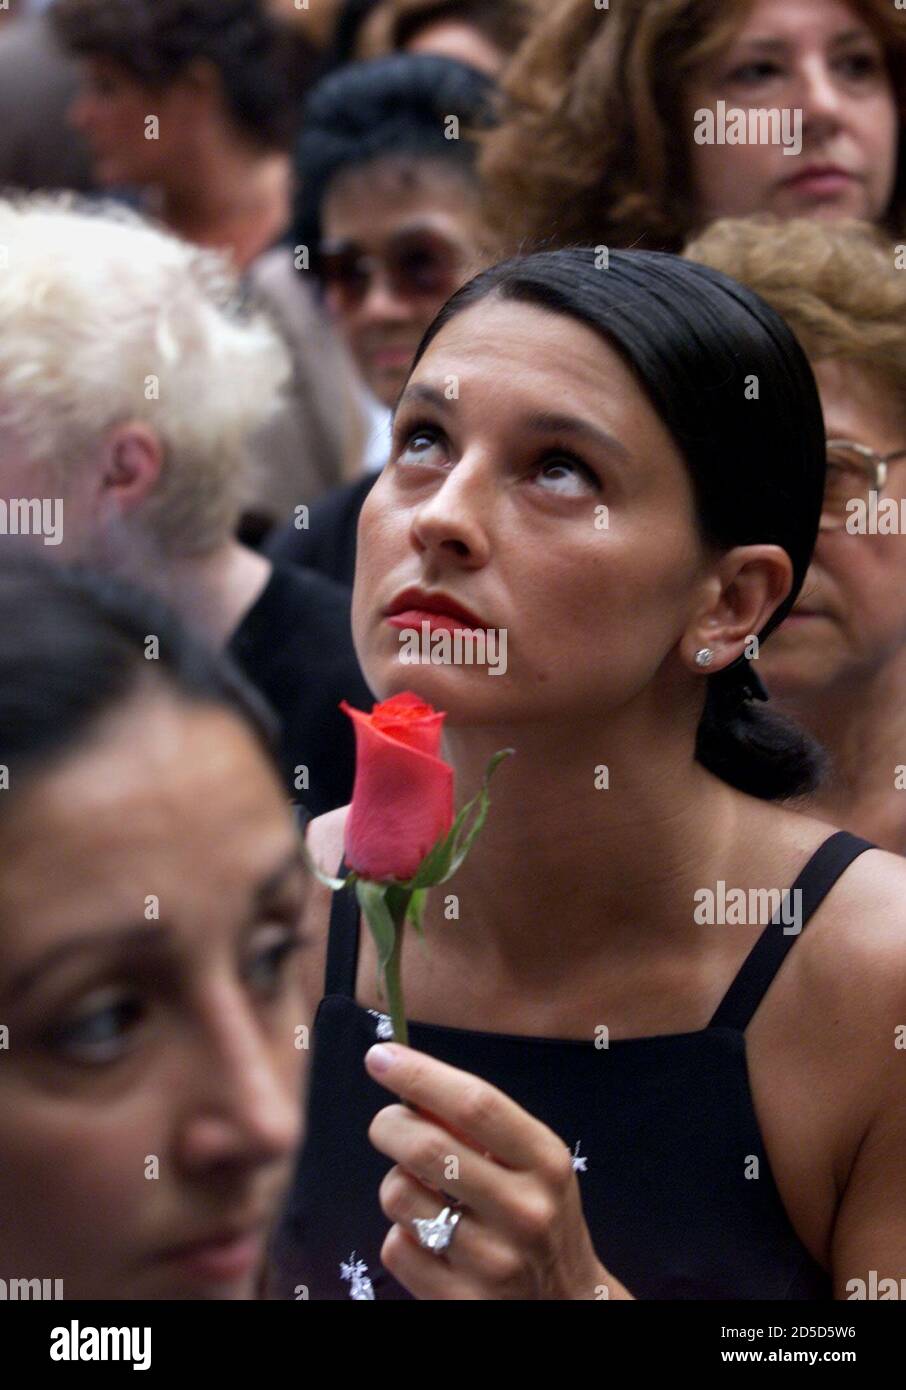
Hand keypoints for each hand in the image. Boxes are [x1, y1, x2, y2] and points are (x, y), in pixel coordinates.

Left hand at [365, 1042, 626, 1299]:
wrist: (569, 1304)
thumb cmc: (539, 1216)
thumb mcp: (533, 1163)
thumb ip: (481, 1126)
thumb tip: (409, 1086)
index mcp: (545, 1163)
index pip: (475, 1104)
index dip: (420, 1075)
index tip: (380, 1056)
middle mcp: (524, 1211)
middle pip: (427, 1146)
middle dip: (389, 1123)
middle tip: (387, 1124)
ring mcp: (492, 1262)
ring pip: (399, 1195)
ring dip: (396, 1183)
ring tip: (424, 1194)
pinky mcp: (460, 1302)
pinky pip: (395, 1247)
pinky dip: (401, 1235)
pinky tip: (430, 1241)